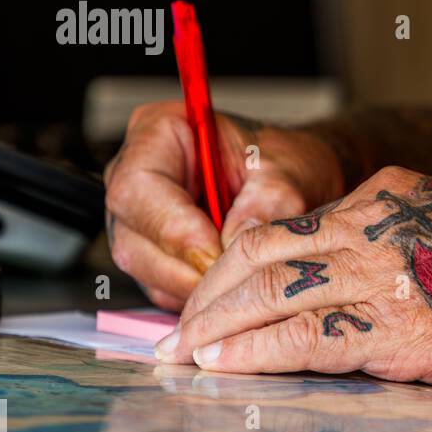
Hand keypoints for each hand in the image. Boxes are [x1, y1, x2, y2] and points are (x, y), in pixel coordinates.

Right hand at [104, 102, 340, 309]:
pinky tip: (234, 287)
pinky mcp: (154, 255)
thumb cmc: (287, 162)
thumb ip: (267, 203)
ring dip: (194, 287)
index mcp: (160, 134)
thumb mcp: (288, 173)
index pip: (138, 188)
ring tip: (243, 281)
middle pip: (133, 238)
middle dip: (186, 268)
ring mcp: (140, 220)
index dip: (173, 228)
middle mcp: (138, 178)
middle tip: (237, 280)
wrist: (298, 181)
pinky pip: (163, 288)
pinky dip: (199, 296)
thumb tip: (235, 242)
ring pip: (146, 270)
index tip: (217, 253)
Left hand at [153, 166, 431, 387]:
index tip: (220, 285)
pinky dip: (250, 351)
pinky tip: (222, 363)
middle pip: (261, 251)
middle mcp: (371, 225)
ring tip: (185, 349)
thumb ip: (394, 242)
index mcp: (386, 195)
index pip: (290, 225)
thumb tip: (349, 283)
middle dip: (210, 290)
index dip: (242, 258)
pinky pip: (298, 339)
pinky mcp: (388, 328)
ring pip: (268, 291)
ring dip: (216, 323)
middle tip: (182, 321)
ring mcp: (376, 275)